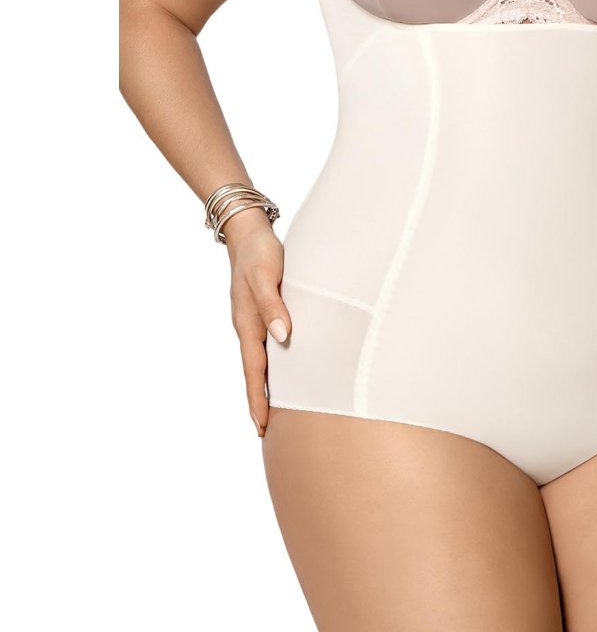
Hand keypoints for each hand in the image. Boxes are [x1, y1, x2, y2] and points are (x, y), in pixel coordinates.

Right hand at [222, 208, 288, 436]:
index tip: (263, 426)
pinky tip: (283, 369)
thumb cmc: (260, 252)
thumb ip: (273, 306)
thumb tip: (283, 338)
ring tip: (276, 410)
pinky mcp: (263, 310)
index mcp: (247, 324)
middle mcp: (249, 326)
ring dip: (266, 385)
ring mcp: (254, 320)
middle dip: (260, 402)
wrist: (249, 230)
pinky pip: (267, 345)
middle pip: (255, 373)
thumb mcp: (265, 277)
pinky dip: (273, 364)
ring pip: (261, 361)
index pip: (254, 371)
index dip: (259, 399)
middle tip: (267, 432)